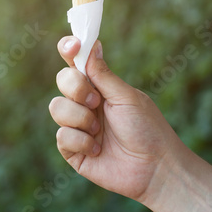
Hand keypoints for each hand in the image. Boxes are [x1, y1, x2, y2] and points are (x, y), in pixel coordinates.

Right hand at [49, 37, 180, 203]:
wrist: (155, 168)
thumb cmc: (147, 128)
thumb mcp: (126, 97)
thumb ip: (103, 74)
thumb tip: (92, 44)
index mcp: (99, 86)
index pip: (77, 62)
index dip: (69, 49)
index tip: (74, 45)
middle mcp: (85, 102)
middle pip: (62, 79)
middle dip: (76, 88)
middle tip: (96, 101)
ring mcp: (78, 125)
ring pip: (56, 107)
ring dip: (80, 117)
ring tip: (99, 130)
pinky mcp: (73, 150)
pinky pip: (61, 136)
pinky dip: (81, 141)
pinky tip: (98, 149)